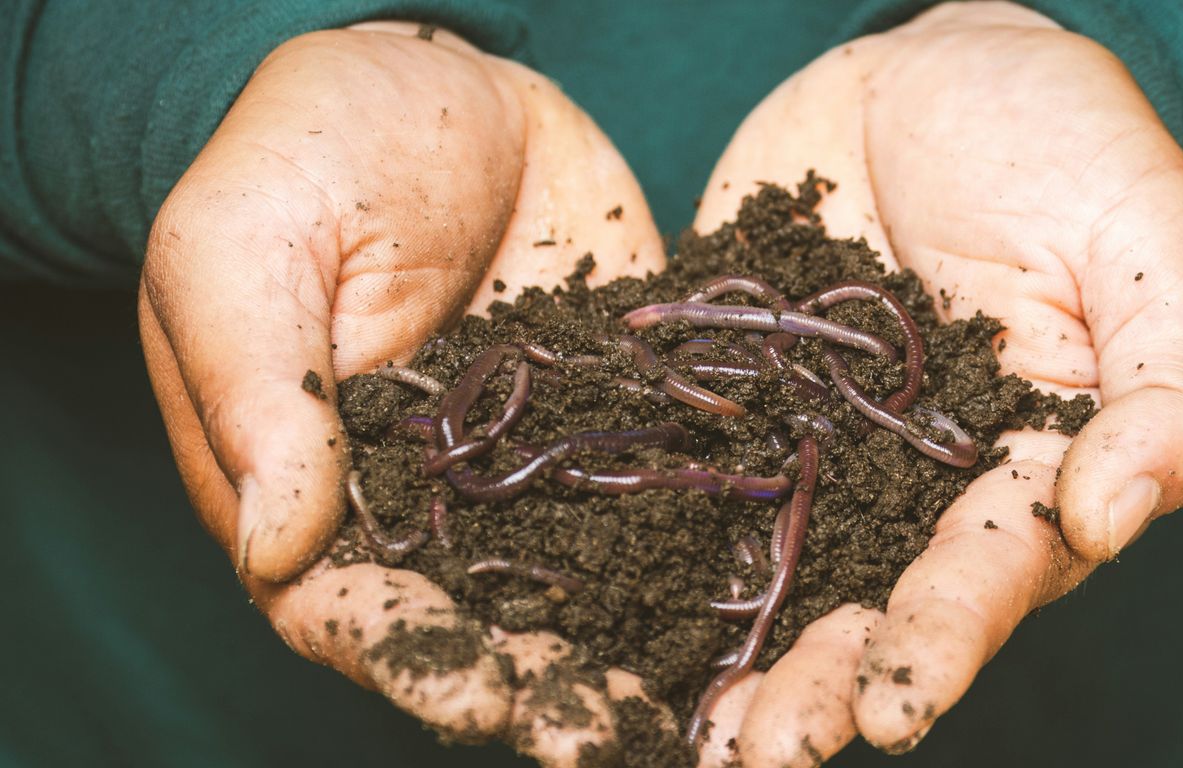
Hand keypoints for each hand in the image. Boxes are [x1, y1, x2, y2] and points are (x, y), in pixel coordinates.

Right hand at [139, 24, 667, 764]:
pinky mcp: (613, 413)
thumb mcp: (246, 247)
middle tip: (613, 739)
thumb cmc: (307, 149)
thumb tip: (279, 544)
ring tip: (694, 710)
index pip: (351, 605)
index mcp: (314, 481)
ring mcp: (530, 462)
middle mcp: (429, 498)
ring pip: (577, 579)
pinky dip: (699, 545)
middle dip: (542, 686)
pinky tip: (760, 589)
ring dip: (628, 648)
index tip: (485, 698)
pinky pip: (656, 488)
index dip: (414, 661)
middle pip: (479, 620)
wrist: (441, 80)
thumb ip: (261, 392)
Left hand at [692, 3, 1182, 763]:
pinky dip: (640, 536)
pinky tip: (590, 603)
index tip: (890, 708)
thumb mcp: (1153, 245)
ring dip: (726, 653)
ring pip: (768, 568)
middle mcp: (912, 486)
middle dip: (815, 684)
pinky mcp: (732, 402)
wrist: (923, 75)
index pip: (988, 573)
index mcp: (1024, 469)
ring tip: (677, 733)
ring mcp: (813, 449)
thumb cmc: (1066, 144)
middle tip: (757, 757)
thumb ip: (1172, 389)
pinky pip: (684, 472)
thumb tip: (1111, 520)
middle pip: (865, 602)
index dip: (941, 641)